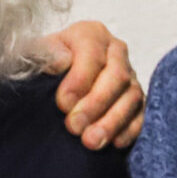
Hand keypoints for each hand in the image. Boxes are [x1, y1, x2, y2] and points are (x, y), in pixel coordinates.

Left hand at [37, 21, 144, 150]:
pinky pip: (142, 115)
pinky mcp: (137, 101)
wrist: (47, 82)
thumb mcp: (34, 57)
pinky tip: (115, 143)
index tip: (63, 103)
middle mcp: (115, 52)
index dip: (79, 80)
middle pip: (117, 76)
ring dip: (111, 122)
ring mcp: (130, 76)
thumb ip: (45, 57)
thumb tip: (61, 61)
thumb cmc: (40, 68)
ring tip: (90, 142)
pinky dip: (130, 130)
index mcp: (91, 34)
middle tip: (74, 127)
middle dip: (95, 104)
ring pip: (131, 97)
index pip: (92, 54)